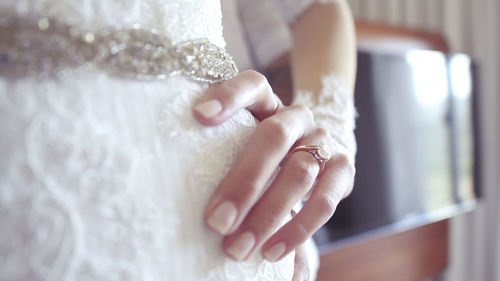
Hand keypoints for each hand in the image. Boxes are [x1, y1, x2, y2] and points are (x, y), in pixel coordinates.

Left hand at [193, 70, 354, 261]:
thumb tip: (181, 183)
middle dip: (244, 181)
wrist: (307, 149)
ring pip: (300, 173)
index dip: (228, 96)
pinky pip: (325, 200)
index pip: (252, 85)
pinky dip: (299, 229)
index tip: (199, 116)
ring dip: (269, 214)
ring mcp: (322, 141)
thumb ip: (218, 151)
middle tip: (215, 221)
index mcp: (266, 103)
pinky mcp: (342, 169)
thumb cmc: (257, 152)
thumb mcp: (237, 142)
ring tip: (238, 247)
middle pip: (274, 137)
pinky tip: (272, 251)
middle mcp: (296, 117)